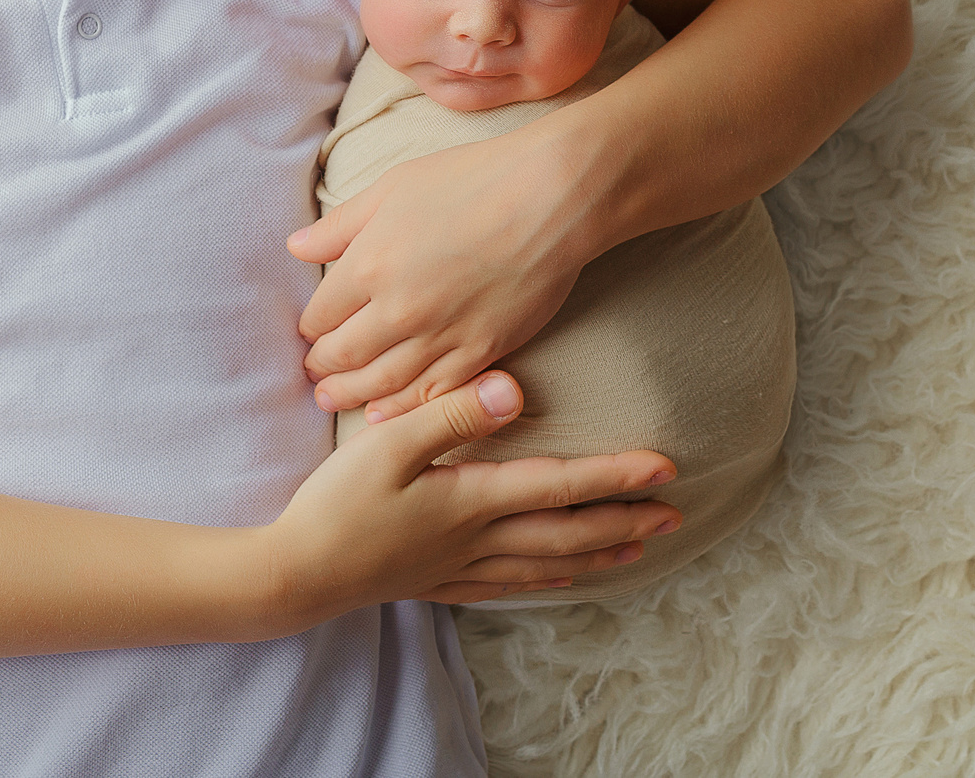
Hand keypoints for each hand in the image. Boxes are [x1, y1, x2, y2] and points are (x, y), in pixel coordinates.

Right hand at [262, 370, 678, 615]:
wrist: (299, 571)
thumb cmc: (338, 502)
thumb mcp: (388, 444)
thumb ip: (452, 414)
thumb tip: (516, 389)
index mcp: (472, 499)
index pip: (559, 485)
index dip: (615, 476)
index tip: (665, 468)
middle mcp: (477, 538)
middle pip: (567, 531)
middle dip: (624, 520)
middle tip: (676, 515)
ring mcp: (461, 566)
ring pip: (548, 563)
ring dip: (599, 553)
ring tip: (639, 548)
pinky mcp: (440, 582)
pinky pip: (511, 585)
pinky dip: (548, 580)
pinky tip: (563, 578)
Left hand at [287, 123, 601, 422]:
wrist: (551, 198)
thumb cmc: (472, 180)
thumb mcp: (393, 187)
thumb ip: (340, 226)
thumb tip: (295, 249)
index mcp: (369, 264)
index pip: (321, 314)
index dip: (312, 326)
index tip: (311, 331)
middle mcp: (397, 310)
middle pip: (343, 354)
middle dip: (323, 367)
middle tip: (314, 374)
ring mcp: (441, 336)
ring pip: (381, 383)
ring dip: (351, 395)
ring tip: (332, 401)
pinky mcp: (481, 352)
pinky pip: (432, 394)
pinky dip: (402, 409)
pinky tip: (384, 415)